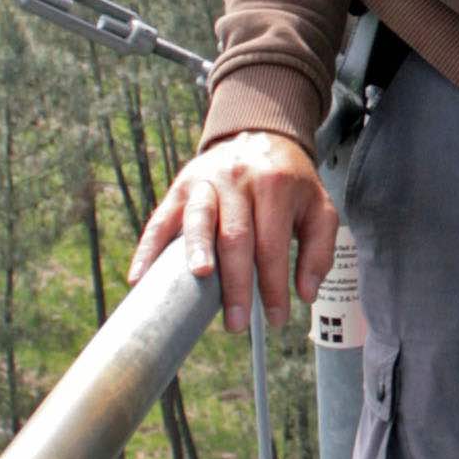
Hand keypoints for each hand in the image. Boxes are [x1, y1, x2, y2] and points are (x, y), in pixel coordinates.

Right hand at [128, 130, 339, 334]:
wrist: (260, 135)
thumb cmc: (290, 183)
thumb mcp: (319, 208)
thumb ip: (319, 250)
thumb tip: (306, 293)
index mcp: (274, 185)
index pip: (272, 245)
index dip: (273, 285)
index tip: (275, 319)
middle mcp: (237, 180)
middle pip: (235, 237)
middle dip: (236, 284)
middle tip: (236, 323)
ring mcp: (205, 182)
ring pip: (198, 219)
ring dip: (196, 252)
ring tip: (199, 281)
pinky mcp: (180, 187)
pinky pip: (161, 219)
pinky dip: (148, 249)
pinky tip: (140, 277)